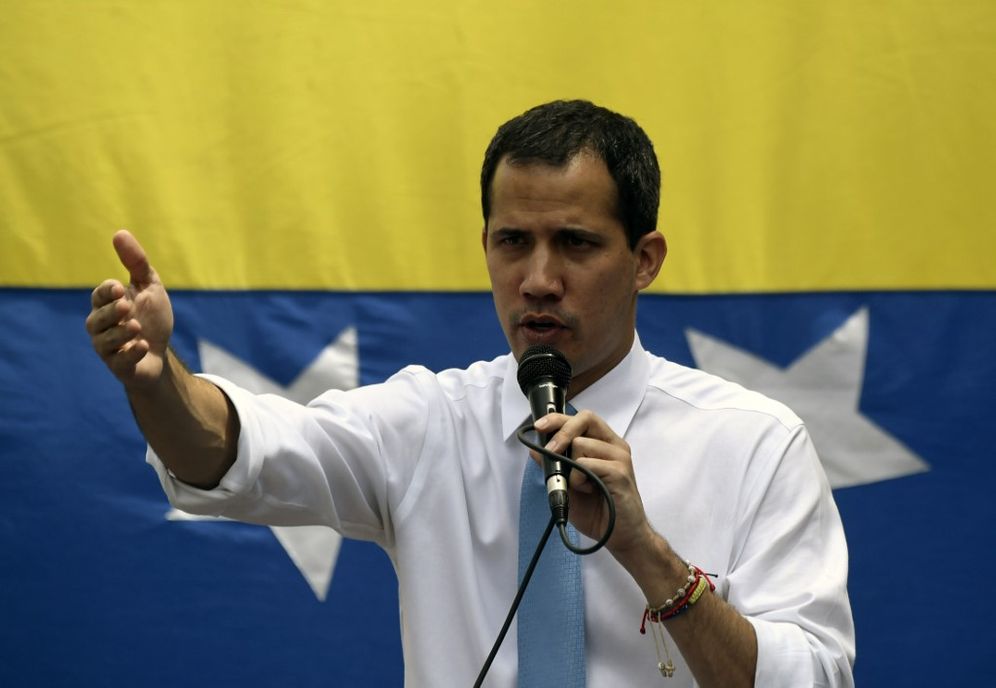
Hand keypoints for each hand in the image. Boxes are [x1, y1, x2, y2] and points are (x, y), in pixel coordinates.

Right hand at [85, 230, 173, 389]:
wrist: (161, 353)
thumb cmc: (152, 318)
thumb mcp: (149, 287)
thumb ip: (136, 263)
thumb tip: (119, 233)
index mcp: (107, 305)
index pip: (99, 295)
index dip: (107, 292)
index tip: (119, 288)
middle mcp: (102, 327)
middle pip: (97, 319)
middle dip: (110, 312)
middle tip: (126, 306)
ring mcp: (108, 349)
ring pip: (104, 342)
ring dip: (120, 333)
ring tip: (136, 326)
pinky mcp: (120, 367)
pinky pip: (119, 362)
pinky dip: (131, 354)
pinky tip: (144, 346)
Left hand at [532, 410, 655, 559]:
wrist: (621, 536)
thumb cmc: (598, 511)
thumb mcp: (568, 486)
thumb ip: (554, 466)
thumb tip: (534, 450)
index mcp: (604, 444)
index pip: (582, 419)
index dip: (558, 419)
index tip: (539, 426)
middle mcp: (614, 446)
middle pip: (585, 419)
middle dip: (561, 432)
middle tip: (550, 451)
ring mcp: (619, 457)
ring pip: (581, 444)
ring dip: (571, 468)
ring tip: (582, 486)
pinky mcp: (620, 471)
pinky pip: (586, 464)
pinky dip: (579, 479)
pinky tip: (588, 490)